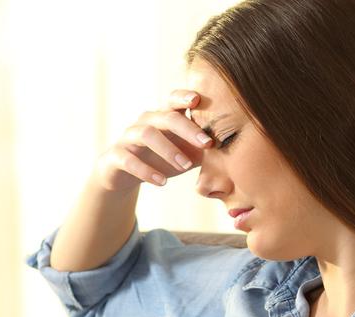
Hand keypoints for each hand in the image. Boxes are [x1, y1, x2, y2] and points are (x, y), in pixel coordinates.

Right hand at [94, 89, 212, 192]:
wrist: (124, 175)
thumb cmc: (162, 159)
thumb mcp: (186, 152)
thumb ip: (205, 148)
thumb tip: (238, 147)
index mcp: (163, 116)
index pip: (173, 100)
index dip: (184, 96)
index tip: (199, 101)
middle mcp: (146, 122)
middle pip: (166, 117)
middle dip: (188, 129)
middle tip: (207, 144)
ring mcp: (128, 137)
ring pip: (146, 134)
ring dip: (168, 149)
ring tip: (185, 166)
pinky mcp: (115, 156)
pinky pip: (129, 159)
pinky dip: (146, 171)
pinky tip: (162, 182)